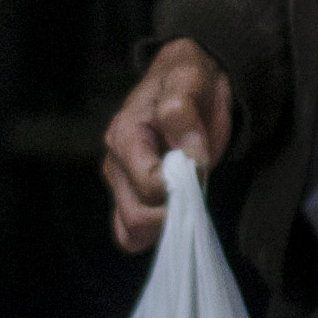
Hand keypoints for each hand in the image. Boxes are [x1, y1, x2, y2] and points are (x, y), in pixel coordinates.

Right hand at [102, 41, 231, 253]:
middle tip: (199, 188)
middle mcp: (116, 163)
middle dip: (174, 212)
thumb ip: (183, 114)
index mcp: (125, 135)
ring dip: (165, 225)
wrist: (187, 83)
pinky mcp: (127, 198)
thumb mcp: (189, 82)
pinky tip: (174, 215)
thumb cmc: (188, 84)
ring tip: (188, 197)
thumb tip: (189, 157)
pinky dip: (153, 235)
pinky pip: (130, 235)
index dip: (181, 186)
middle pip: (137, 215)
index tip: (202, 170)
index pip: (149, 184)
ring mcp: (119, 183)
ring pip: (132, 230)